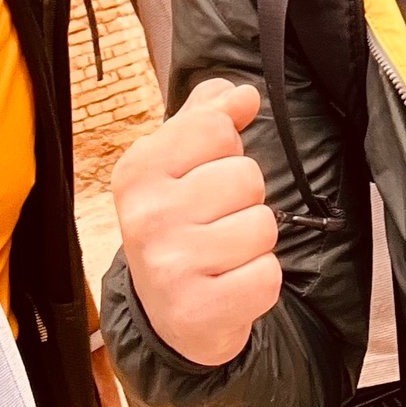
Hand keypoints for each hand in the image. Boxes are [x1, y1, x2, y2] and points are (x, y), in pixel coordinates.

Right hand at [111, 79, 280, 368]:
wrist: (167, 312)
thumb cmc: (180, 222)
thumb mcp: (179, 161)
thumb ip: (209, 116)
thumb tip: (244, 94)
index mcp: (137, 170)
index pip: (216, 126)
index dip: (227, 148)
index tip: (206, 172)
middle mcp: (146, 216)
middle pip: (247, 176)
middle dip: (245, 198)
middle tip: (215, 221)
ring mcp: (169, 267)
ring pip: (263, 225)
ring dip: (255, 241)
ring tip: (223, 254)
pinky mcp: (198, 312)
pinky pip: (267, 275)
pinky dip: (259, 280)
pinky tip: (230, 284)